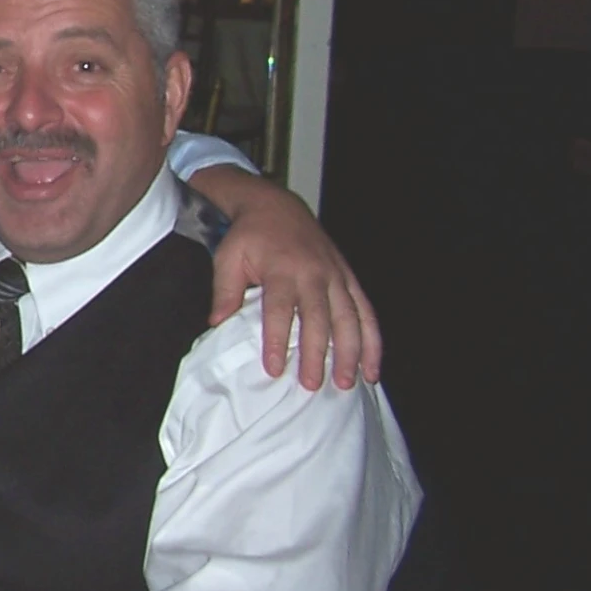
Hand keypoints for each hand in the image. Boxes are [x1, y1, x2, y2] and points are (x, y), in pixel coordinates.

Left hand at [194, 165, 381, 388]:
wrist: (276, 206)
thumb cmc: (249, 236)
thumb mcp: (228, 257)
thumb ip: (224, 291)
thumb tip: (216, 324)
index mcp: (282, 269)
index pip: (280, 310)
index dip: (276, 340)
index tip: (274, 369)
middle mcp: (314, 273)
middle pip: (319, 318)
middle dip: (317, 353)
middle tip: (312, 385)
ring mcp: (336, 276)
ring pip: (349, 318)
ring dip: (351, 352)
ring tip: (346, 383)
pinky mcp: (349, 278)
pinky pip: (366, 311)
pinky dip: (373, 341)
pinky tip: (372, 368)